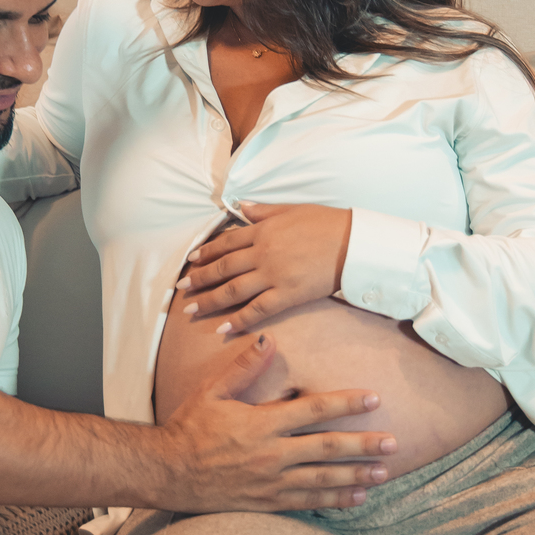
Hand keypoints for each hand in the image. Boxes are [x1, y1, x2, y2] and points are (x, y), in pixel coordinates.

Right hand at [156, 332, 393, 512]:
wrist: (167, 472)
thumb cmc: (189, 428)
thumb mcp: (212, 392)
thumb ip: (244, 367)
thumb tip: (269, 340)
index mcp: (261, 423)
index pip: (313, 410)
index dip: (346, 404)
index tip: (373, 399)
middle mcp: (271, 454)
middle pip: (327, 448)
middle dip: (363, 445)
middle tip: (393, 443)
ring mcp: (270, 481)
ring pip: (323, 479)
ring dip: (356, 475)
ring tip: (383, 472)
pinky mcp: (266, 502)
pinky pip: (307, 502)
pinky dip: (334, 500)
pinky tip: (356, 496)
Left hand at [175, 202, 352, 333]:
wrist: (353, 242)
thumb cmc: (327, 223)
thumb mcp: (292, 209)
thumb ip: (264, 211)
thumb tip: (242, 207)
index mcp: (263, 231)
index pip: (226, 243)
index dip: (206, 253)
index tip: (191, 261)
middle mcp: (262, 253)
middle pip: (223, 268)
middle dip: (200, 279)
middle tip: (181, 289)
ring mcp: (273, 275)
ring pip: (233, 290)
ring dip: (209, 301)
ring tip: (191, 310)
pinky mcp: (286, 295)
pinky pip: (256, 310)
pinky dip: (237, 320)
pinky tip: (221, 328)